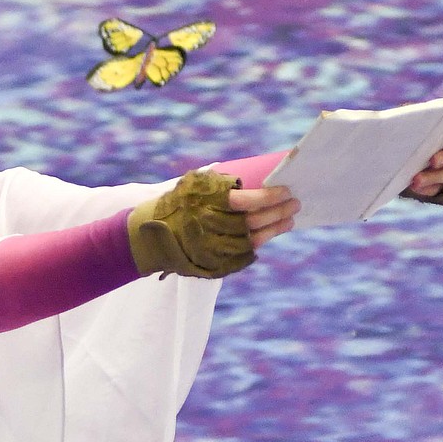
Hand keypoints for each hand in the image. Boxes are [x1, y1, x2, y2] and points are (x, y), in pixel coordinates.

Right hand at [127, 171, 298, 278]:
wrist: (147, 236)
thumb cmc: (175, 203)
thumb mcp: (193, 185)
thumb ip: (221, 181)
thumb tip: (258, 177)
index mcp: (204, 204)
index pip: (245, 202)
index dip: (268, 198)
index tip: (285, 190)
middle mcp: (208, 228)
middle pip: (253, 223)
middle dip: (278, 212)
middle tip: (295, 203)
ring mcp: (211, 249)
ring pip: (252, 241)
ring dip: (274, 229)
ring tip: (289, 218)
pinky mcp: (212, 264)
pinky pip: (243, 256)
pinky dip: (259, 244)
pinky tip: (269, 233)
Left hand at [405, 110, 442, 200]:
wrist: (398, 150)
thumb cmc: (410, 125)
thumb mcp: (411, 116)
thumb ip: (414, 112)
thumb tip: (406, 117)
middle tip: (433, 160)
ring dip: (436, 176)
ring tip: (417, 178)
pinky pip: (440, 187)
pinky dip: (427, 186)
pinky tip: (415, 185)